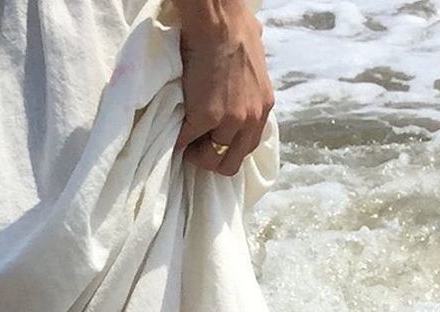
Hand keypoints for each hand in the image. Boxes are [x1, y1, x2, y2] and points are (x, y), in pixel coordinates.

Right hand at [173, 0, 274, 176]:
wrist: (218, 21)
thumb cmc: (235, 29)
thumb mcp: (256, 63)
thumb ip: (252, 82)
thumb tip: (247, 71)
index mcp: (263, 108)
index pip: (248, 147)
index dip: (227, 148)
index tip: (212, 141)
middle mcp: (251, 119)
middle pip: (232, 163)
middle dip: (212, 159)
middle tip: (196, 146)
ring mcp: (230, 120)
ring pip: (212, 160)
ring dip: (195, 154)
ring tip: (186, 140)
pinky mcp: (206, 117)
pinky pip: (187, 141)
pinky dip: (179, 139)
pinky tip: (176, 129)